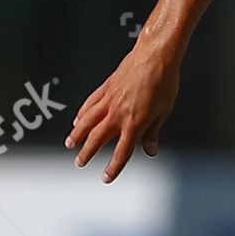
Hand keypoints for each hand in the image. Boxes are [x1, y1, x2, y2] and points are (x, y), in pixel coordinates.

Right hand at [65, 44, 180, 182]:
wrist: (155, 57)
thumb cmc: (164, 84)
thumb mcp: (164, 112)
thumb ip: (153, 132)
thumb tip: (150, 151)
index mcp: (135, 123)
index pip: (122, 152)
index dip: (113, 167)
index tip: (106, 178)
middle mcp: (118, 114)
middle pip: (98, 139)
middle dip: (87, 153)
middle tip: (79, 163)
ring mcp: (109, 100)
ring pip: (87, 122)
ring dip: (77, 135)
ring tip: (70, 145)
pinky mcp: (105, 88)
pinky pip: (89, 105)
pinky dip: (82, 115)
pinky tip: (77, 121)